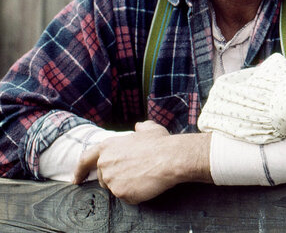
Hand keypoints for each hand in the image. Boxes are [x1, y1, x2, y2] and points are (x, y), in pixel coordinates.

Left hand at [73, 121, 210, 203]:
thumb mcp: (150, 129)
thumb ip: (141, 127)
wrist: (170, 158)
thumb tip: (139, 126)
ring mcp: (111, 180)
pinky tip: (147, 184)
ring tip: (143, 176)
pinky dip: (136, 194)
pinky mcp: (121, 193)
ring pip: (115, 188)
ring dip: (126, 185)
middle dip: (115, 178)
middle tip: (133, 175)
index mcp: (108, 147)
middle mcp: (105, 164)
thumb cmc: (161, 143)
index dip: (80, 170)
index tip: (76, 179)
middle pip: (103, 177)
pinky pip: (127, 198)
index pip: (85, 160)